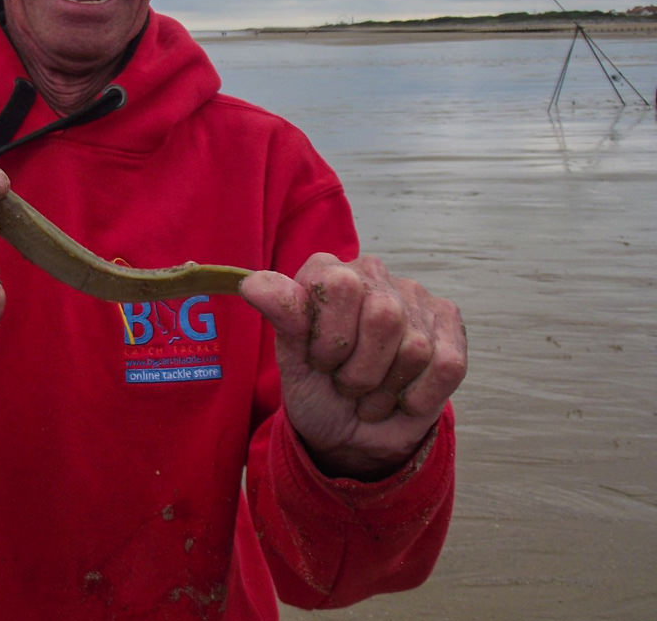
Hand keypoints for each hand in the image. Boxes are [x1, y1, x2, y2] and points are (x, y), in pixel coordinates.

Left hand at [241, 254, 466, 479]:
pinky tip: (401, 396)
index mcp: (329, 271)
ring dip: (384, 389)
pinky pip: (446, 366)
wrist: (350, 431)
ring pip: (415, 347)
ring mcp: (417, 300)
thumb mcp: (291, 358)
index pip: (338, 286)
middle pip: (384, 316)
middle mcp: (375, 275)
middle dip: (358, 369)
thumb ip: (282, 317)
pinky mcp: (450, 331)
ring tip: (369, 391)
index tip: (318, 360)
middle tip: (345, 381)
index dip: (327, 338)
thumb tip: (253, 284)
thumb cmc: (316, 386)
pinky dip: (417, 397)